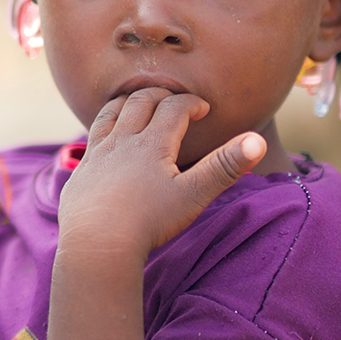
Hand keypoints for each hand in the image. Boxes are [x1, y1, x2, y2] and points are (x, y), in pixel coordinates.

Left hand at [59, 88, 266, 255]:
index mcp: (152, 143)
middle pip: (141, 102)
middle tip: (175, 101)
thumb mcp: (193, 194)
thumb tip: (259, 140)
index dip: (192, 103)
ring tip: (139, 104)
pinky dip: (105, 124)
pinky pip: (92, 135)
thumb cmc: (148, 221)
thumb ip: (225, 166)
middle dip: (161, 96)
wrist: (95, 243)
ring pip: (112, 112)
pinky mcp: (81, 170)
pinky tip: (108, 137)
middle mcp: (122, 140)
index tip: (204, 109)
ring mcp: (98, 153)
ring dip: (128, 102)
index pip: (174, 108)